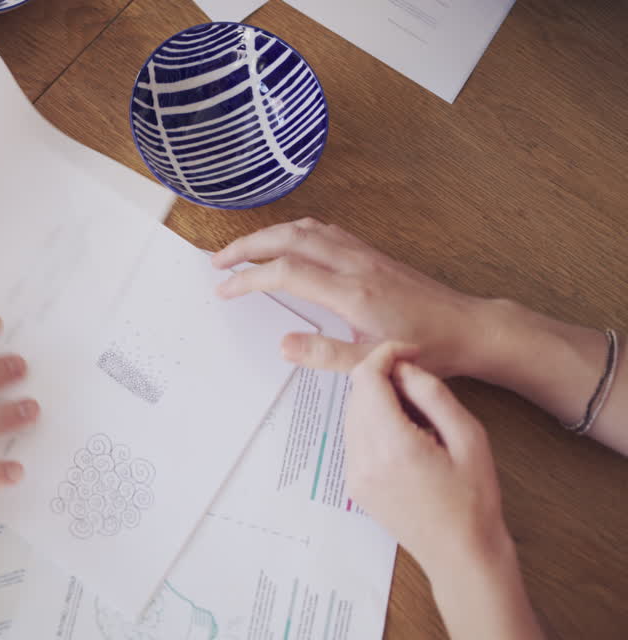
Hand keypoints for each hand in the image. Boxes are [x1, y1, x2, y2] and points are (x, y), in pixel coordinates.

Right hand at [211, 218, 492, 376]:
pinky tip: (288, 242)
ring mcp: (364, 255)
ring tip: (244, 249)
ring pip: (306, 228)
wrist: (470, 328)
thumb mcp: (375, 362)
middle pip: (289, 238)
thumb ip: (327, 354)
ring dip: (269, 234)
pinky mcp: (372, 254)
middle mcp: (355, 265)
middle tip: (219, 260)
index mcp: (352, 292)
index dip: (248, 277)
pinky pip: (325, 231)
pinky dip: (295, 232)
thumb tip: (284, 345)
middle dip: (248, 245)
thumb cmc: (427, 348)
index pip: (286, 272)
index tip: (224, 289)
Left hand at [343, 342, 507, 573]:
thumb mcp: (470, 437)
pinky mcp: (354, 485)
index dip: (385, 354)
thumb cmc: (474, 500)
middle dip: (382, 378)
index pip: (367, 378)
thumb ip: (433, 394)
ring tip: (417, 415)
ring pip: (351, 415)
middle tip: (419, 387)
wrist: (461, 555)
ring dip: (377, 401)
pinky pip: (354, 439)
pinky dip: (373, 425)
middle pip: (355, 394)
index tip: (409, 352)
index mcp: (392, 446)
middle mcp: (363, 460)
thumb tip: (404, 368)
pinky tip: (406, 437)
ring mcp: (353, 475)